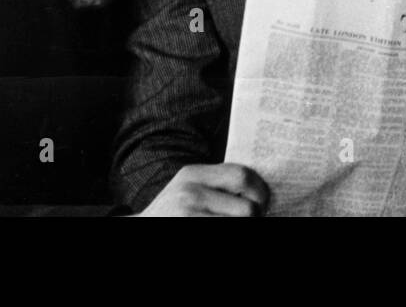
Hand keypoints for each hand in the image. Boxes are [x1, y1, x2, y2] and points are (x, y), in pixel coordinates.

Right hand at [136, 164, 269, 216]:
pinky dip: (232, 228)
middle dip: (256, 215)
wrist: (141, 227)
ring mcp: (188, 216)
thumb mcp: (189, 188)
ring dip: (245, 224)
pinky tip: (224, 226)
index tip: (264, 200)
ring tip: (235, 221)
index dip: (260, 190)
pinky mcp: (188, 229)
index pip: (242, 175)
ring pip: (240, 223)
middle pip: (246, 207)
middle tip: (255, 216)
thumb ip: (217, 184)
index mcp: (193, 174)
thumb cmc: (172, 211)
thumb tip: (259, 190)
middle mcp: (190, 193)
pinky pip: (226, 231)